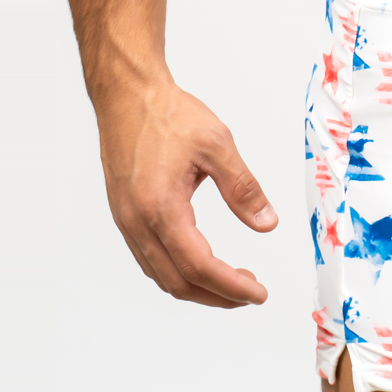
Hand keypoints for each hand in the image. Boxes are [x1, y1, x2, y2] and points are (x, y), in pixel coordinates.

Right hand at [97, 81, 277, 307]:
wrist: (128, 96)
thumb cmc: (168, 114)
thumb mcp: (217, 144)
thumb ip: (242, 188)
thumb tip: (266, 222)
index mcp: (161, 207)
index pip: (199, 265)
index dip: (230, 286)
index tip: (257, 293)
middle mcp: (137, 222)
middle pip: (178, 281)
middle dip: (217, 295)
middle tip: (249, 292)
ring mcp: (127, 221)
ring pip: (161, 274)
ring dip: (196, 286)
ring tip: (230, 281)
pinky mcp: (125, 215)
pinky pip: (149, 258)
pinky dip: (177, 270)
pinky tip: (198, 262)